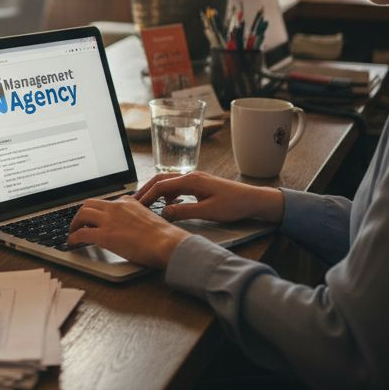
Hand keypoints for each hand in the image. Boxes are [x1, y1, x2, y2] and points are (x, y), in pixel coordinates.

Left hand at [68, 197, 189, 268]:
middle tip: (78, 223)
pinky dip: (73, 237)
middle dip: (81, 214)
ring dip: (74, 224)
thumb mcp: (148, 216)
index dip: (96, 211)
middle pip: (89, 204)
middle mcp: (116, 207)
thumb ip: (136, 215)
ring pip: (82, 214)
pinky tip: (72, 242)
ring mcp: (109, 220)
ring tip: (73, 232)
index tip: (93, 218)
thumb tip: (129, 220)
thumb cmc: (163, 235)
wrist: (166, 242)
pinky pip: (82, 233)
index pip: (105, 202)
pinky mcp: (104, 235)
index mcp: (127, 202)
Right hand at [134, 171, 284, 224]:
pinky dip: (168, 195)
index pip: (160, 185)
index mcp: (191, 180)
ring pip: (168, 183)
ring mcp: (195, 179)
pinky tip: (169, 205)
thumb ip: (183, 212)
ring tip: (148, 205)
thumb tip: (163, 213)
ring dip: (157, 192)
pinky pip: (177, 186)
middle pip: (161, 179)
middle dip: (146, 190)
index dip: (146, 196)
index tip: (136, 206)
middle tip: (134, 202)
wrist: (253, 200)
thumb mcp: (207, 212)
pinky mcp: (200, 184)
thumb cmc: (234, 205)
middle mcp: (191, 176)